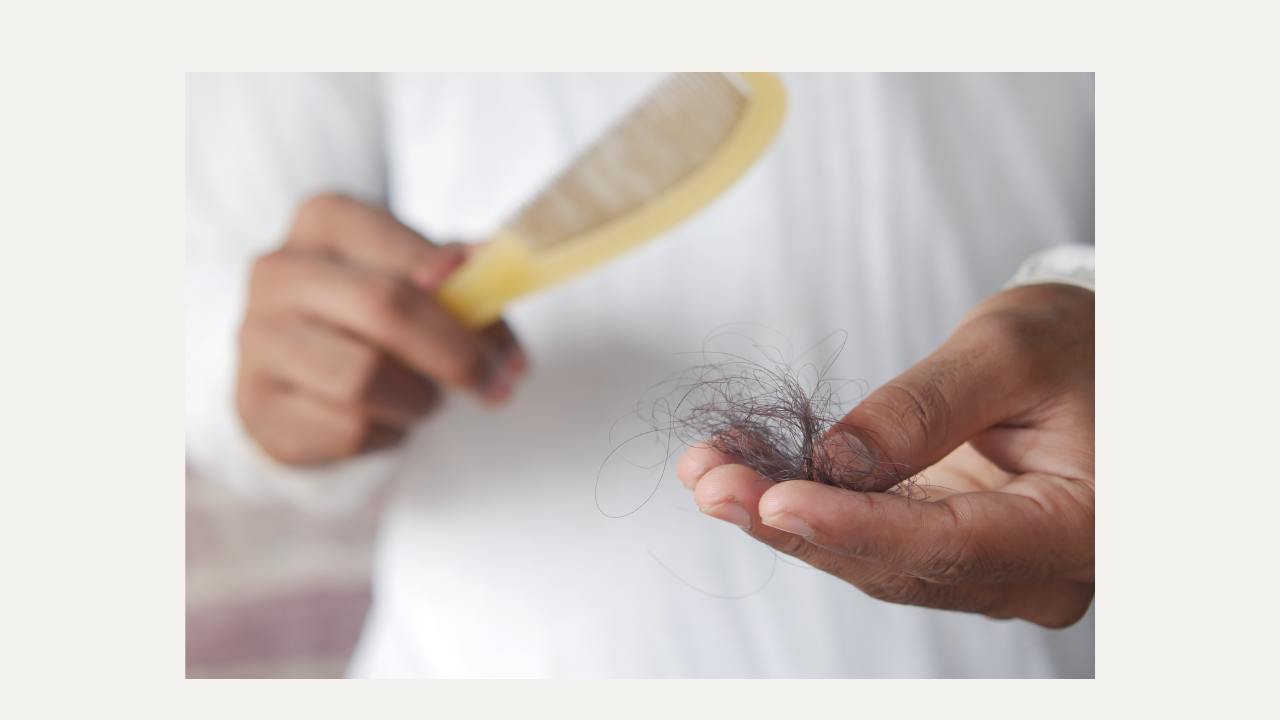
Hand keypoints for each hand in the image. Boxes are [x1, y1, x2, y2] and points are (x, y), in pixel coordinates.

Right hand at [237, 194, 525, 464]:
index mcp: (324, 220)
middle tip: (496, 386)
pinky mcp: (257, 403)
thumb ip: (458, 273)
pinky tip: (388, 418)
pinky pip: (347, 429)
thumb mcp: (413, 274)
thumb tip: (491, 261)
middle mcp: (278, 271)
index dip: (473, 304)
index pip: (411, 256)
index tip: (512, 351)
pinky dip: (388, 432)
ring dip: (419, 400)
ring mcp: (258, 338)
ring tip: (429, 399)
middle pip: (387, 310)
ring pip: (364, 379)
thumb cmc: (366, 311)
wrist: (292, 362)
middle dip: (457, 357)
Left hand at [677, 284, 1093, 627]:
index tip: (771, 501)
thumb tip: (833, 458)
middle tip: (709, 477)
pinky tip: (746, 470)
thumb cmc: (1079, 346)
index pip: (947, 544)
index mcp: (1074, 530)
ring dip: (781, 515)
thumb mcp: (1009, 351)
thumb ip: (926, 408)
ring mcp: (986, 569)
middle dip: (790, 522)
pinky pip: (870, 539)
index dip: (851, 526)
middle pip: (894, 564)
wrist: (1102, 361)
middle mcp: (1029, 572)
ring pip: (870, 559)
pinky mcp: (949, 549)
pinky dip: (806, 505)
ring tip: (710, 467)